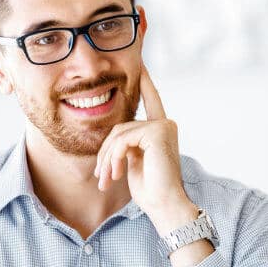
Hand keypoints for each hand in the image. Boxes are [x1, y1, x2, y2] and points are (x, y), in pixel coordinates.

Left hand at [94, 65, 197, 234]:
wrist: (164, 204)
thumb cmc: (151, 189)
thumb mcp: (134, 161)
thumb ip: (128, 143)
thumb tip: (114, 139)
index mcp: (161, 129)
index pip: (150, 99)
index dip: (144, 81)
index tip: (141, 62)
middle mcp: (165, 124)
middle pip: (120, 126)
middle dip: (106, 152)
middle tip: (102, 176)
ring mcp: (163, 126)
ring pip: (118, 134)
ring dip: (107, 159)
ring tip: (107, 179)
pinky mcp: (157, 131)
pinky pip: (122, 139)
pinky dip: (114, 158)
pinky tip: (116, 174)